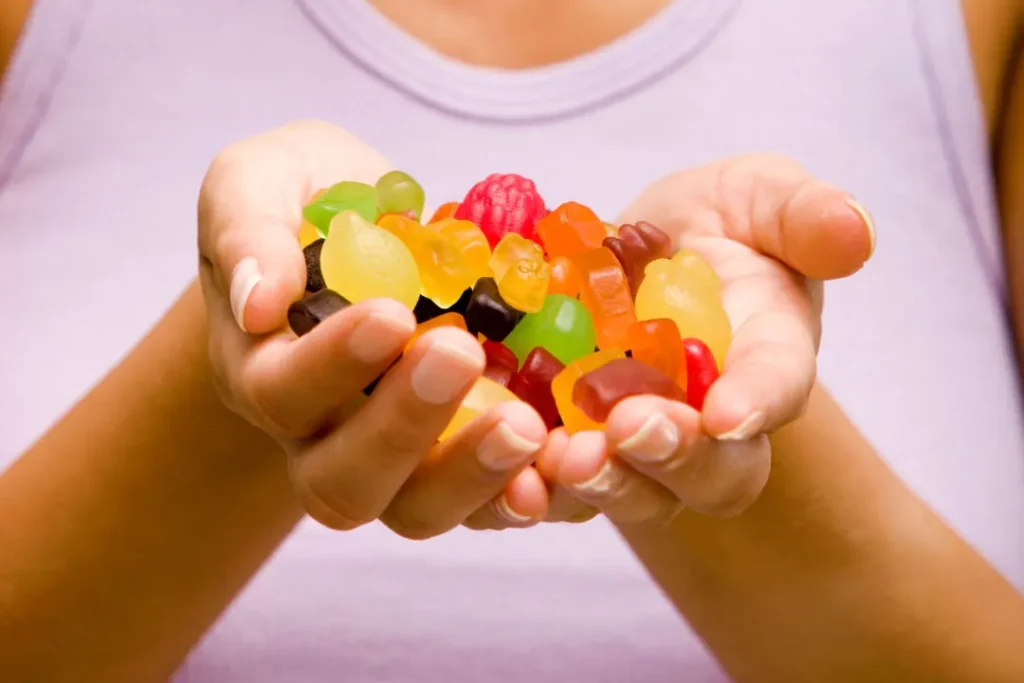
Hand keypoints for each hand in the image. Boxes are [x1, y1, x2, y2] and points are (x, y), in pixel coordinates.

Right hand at [197, 120, 550, 536]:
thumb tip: (259, 304)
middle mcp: (323, 436)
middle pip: (345, 482)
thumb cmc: (310, 203)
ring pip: (418, 509)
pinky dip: (528, 488)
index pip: (283, 392)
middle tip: (460, 356)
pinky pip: (489, 500)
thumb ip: (246, 229)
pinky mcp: (460, 455)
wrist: (369, 230)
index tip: (392, 313)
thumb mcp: (259, 181)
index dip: (333, 364)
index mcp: (265, 371)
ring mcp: (396, 458)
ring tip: (525, 425)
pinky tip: (566, 456)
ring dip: (472, 476)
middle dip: (404, 428)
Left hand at [538, 155, 874, 521]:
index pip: (776, 386)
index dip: (757, 401)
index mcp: (766, 357)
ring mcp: (641, 447)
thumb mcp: (759, 197)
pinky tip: (501, 472)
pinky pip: (557, 490)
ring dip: (601, 486)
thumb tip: (853, 231)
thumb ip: (804, 213)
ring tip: (562, 459)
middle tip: (628, 430)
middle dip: (672, 457)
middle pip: (710, 472)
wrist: (637, 258)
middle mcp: (710, 422)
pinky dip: (529, 490)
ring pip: (635, 495)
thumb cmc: (714, 226)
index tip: (729, 413)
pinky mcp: (575, 451)